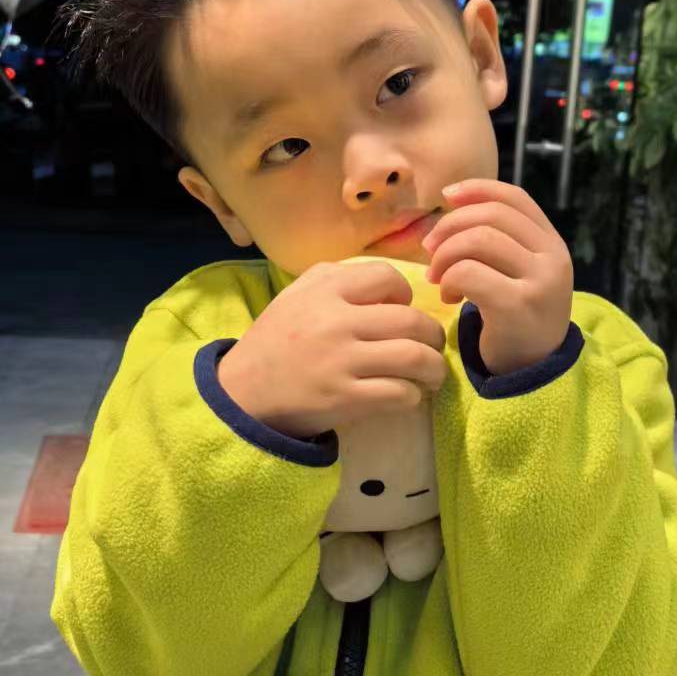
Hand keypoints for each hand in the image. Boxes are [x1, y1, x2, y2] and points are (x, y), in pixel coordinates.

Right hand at [216, 259, 447, 440]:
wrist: (242, 393)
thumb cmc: (275, 342)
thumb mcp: (296, 295)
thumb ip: (336, 279)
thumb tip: (389, 284)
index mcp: (324, 289)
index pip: (387, 276)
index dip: (406, 294)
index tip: (402, 311)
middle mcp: (335, 321)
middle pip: (412, 320)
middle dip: (432, 336)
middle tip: (431, 347)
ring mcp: (341, 361)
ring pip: (415, 357)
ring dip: (434, 368)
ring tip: (431, 374)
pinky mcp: (345, 398)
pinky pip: (401, 393)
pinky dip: (413, 395)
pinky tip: (407, 396)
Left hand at [421, 178, 573, 375]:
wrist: (531, 374)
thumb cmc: (514, 318)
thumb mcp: (516, 272)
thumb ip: (497, 238)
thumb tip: (452, 199)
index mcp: (552, 244)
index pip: (514, 198)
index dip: (477, 189)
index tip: (446, 197)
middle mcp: (554, 258)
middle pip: (490, 216)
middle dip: (450, 227)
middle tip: (430, 251)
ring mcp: (540, 281)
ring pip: (478, 240)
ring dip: (445, 255)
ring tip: (438, 278)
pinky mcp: (518, 306)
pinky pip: (469, 273)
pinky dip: (448, 279)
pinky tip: (448, 297)